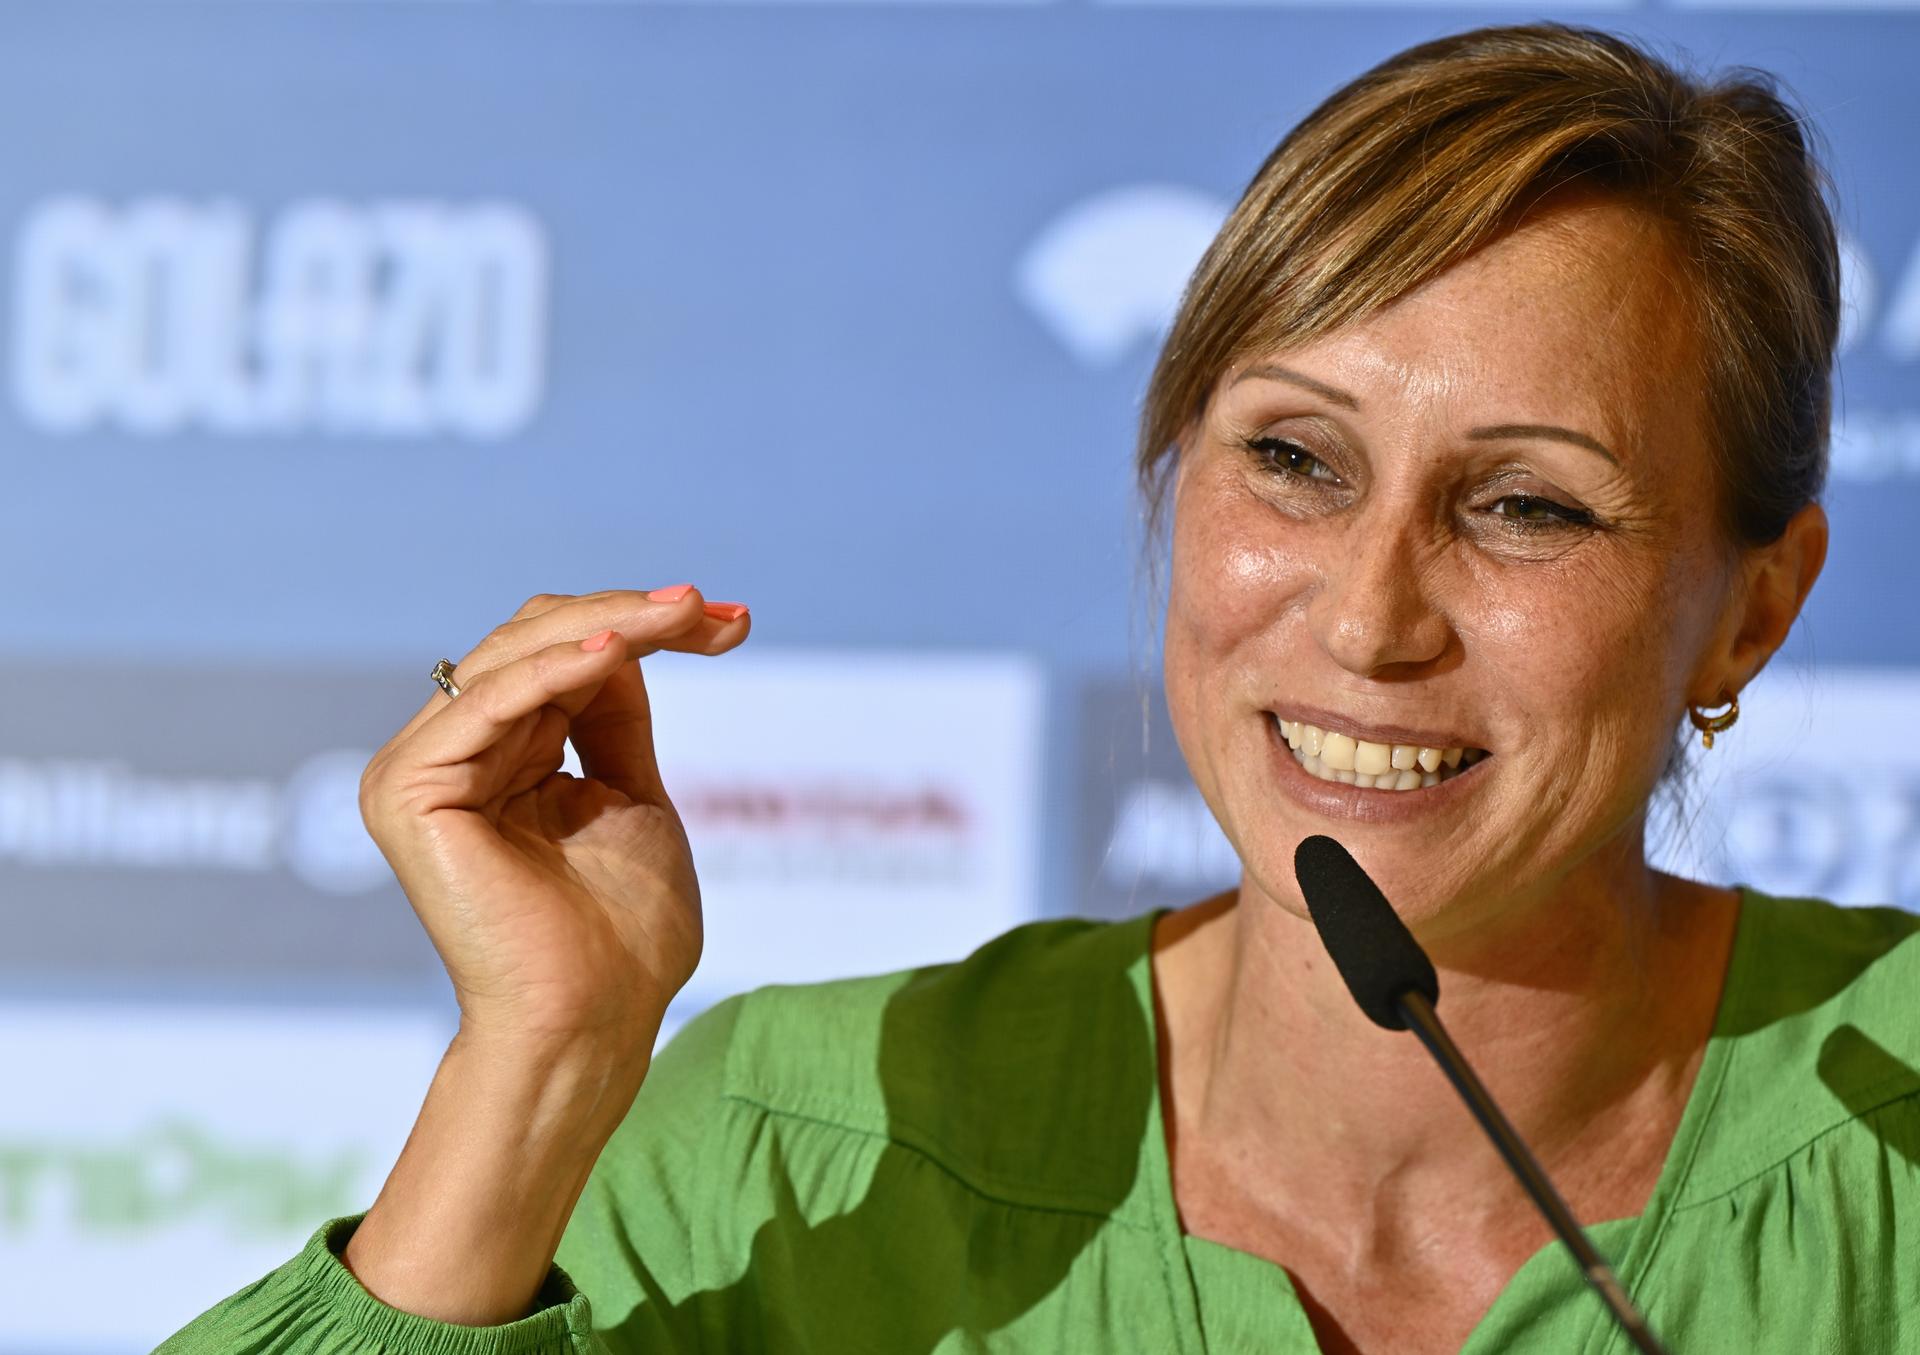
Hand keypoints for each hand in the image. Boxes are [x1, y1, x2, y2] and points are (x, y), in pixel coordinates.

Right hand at [358, 586, 748, 1055]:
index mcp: (495, 758)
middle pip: (533, 641)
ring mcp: (420, 770)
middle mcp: (449, 755)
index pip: (559, 656)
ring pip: (515, 655)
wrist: (595, 1020)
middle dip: (633, 616)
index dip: (641, 626)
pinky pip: (492, 702)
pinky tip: (619, 649)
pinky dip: (559, 667)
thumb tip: (630, 634)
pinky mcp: (409, 791)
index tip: (731, 622)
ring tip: (682, 613)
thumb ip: (615, 717)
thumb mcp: (631, 797)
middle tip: (711, 608)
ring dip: (609, 625)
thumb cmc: (621, 937)